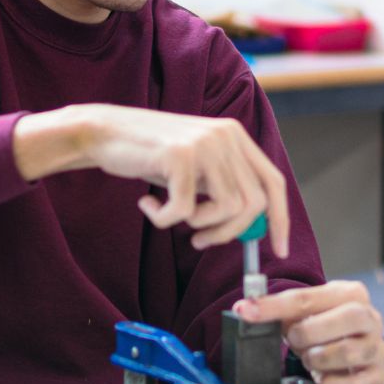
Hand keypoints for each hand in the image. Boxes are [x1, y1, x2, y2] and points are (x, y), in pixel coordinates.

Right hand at [13, 104, 288, 255]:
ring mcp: (204, 143)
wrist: (104, 133)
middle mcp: (226, 135)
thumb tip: (254, 230)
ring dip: (198, 226)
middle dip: (228, 233)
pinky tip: (146, 204)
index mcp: (235, 136)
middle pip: (253, 204)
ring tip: (171, 216)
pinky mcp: (179, 156)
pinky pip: (184, 212)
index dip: (279, 219)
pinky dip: (163, 219)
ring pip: (226, 210)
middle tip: (199, 240)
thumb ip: (224, 187)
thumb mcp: (196, 168)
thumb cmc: (149, 156)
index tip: (276, 250)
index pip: (273, 182)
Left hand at [234, 281, 383, 383]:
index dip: (274, 306)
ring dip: (320, 359)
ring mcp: (377, 349)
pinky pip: (359, 383)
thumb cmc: (326, 331)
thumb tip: (245, 309)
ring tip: (310, 360)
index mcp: (351, 295)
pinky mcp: (378, 377)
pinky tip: (323, 382)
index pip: (310, 297)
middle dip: (311, 332)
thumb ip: (278, 310)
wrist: (349, 355)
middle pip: (348, 317)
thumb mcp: (304, 315)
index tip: (248, 312)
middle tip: (295, 341)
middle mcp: (370, 319)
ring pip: (351, 351)